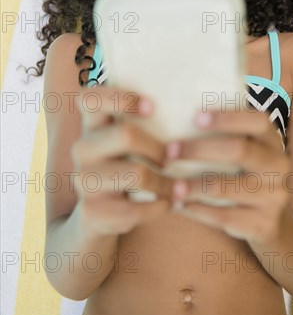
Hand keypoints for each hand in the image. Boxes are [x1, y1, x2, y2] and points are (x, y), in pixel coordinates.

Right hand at [72, 85, 173, 236]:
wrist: (99, 217)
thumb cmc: (126, 167)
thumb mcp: (126, 142)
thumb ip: (142, 121)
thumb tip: (188, 103)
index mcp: (92, 125)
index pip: (90, 98)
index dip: (119, 97)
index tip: (151, 107)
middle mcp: (83, 148)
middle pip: (126, 134)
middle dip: (158, 148)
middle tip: (173, 158)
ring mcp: (84, 180)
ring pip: (137, 173)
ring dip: (165, 182)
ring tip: (179, 187)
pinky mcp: (91, 211)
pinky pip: (135, 209)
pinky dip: (159, 207)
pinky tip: (167, 204)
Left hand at [164, 109, 290, 245]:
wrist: (270, 219)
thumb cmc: (243, 172)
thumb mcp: (245, 149)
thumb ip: (224, 133)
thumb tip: (176, 115)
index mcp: (271, 140)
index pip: (257, 121)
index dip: (228, 117)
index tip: (196, 117)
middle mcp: (279, 165)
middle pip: (238, 150)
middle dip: (198, 149)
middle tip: (169, 152)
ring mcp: (275, 196)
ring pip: (225, 188)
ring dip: (192, 186)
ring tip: (170, 186)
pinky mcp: (264, 224)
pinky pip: (224, 216)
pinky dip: (198, 210)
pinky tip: (180, 205)